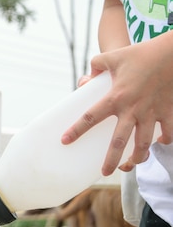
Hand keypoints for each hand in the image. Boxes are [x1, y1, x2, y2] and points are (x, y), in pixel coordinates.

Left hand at [61, 37, 172, 175]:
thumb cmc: (141, 53)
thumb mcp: (113, 57)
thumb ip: (96, 66)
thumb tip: (86, 79)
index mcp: (116, 97)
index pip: (90, 117)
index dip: (76, 130)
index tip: (65, 141)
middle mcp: (133, 108)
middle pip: (119, 141)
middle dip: (111, 160)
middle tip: (104, 173)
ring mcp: (153, 111)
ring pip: (145, 143)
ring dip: (138, 157)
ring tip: (130, 165)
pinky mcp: (169, 110)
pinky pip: (169, 131)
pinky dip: (165, 140)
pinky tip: (159, 144)